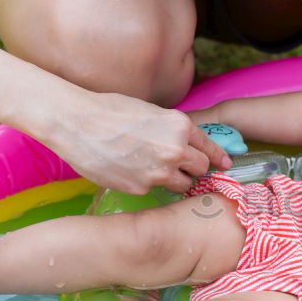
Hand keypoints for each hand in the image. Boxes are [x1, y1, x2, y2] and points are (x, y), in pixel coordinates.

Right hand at [49, 91, 230, 193]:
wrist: (76, 122)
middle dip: (193, 169)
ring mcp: (159, 172)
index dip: (218, 158)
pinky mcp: (140, 187)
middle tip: (180, 167)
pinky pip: (153, 189)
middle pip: (200, 170)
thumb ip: (172, 132)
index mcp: (180, 127)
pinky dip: (146, 182)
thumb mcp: (152, 112)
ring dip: (174, 180)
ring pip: (182, 185)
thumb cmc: (110, 111)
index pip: (210, 149)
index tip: (225, 165)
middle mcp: (175, 150)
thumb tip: (185, 146)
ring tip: (152, 167)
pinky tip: (128, 169)